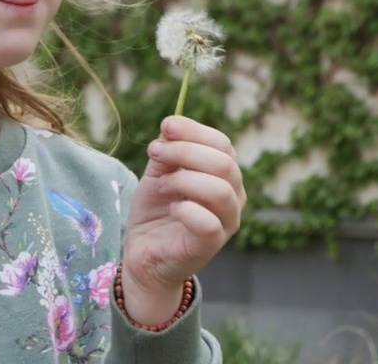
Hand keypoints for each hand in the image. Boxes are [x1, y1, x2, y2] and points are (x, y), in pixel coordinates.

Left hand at [120, 116, 245, 324]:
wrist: (144, 251)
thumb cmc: (156, 210)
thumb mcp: (159, 172)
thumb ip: (168, 150)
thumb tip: (170, 125)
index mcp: (225, 174)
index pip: (222, 143)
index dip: (194, 131)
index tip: (166, 126)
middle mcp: (234, 196)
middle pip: (224, 163)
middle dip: (186, 151)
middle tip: (155, 153)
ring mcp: (227, 222)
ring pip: (220, 190)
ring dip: (184, 179)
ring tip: (161, 184)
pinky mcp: (212, 245)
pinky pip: (209, 223)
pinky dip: (186, 209)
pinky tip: (171, 207)